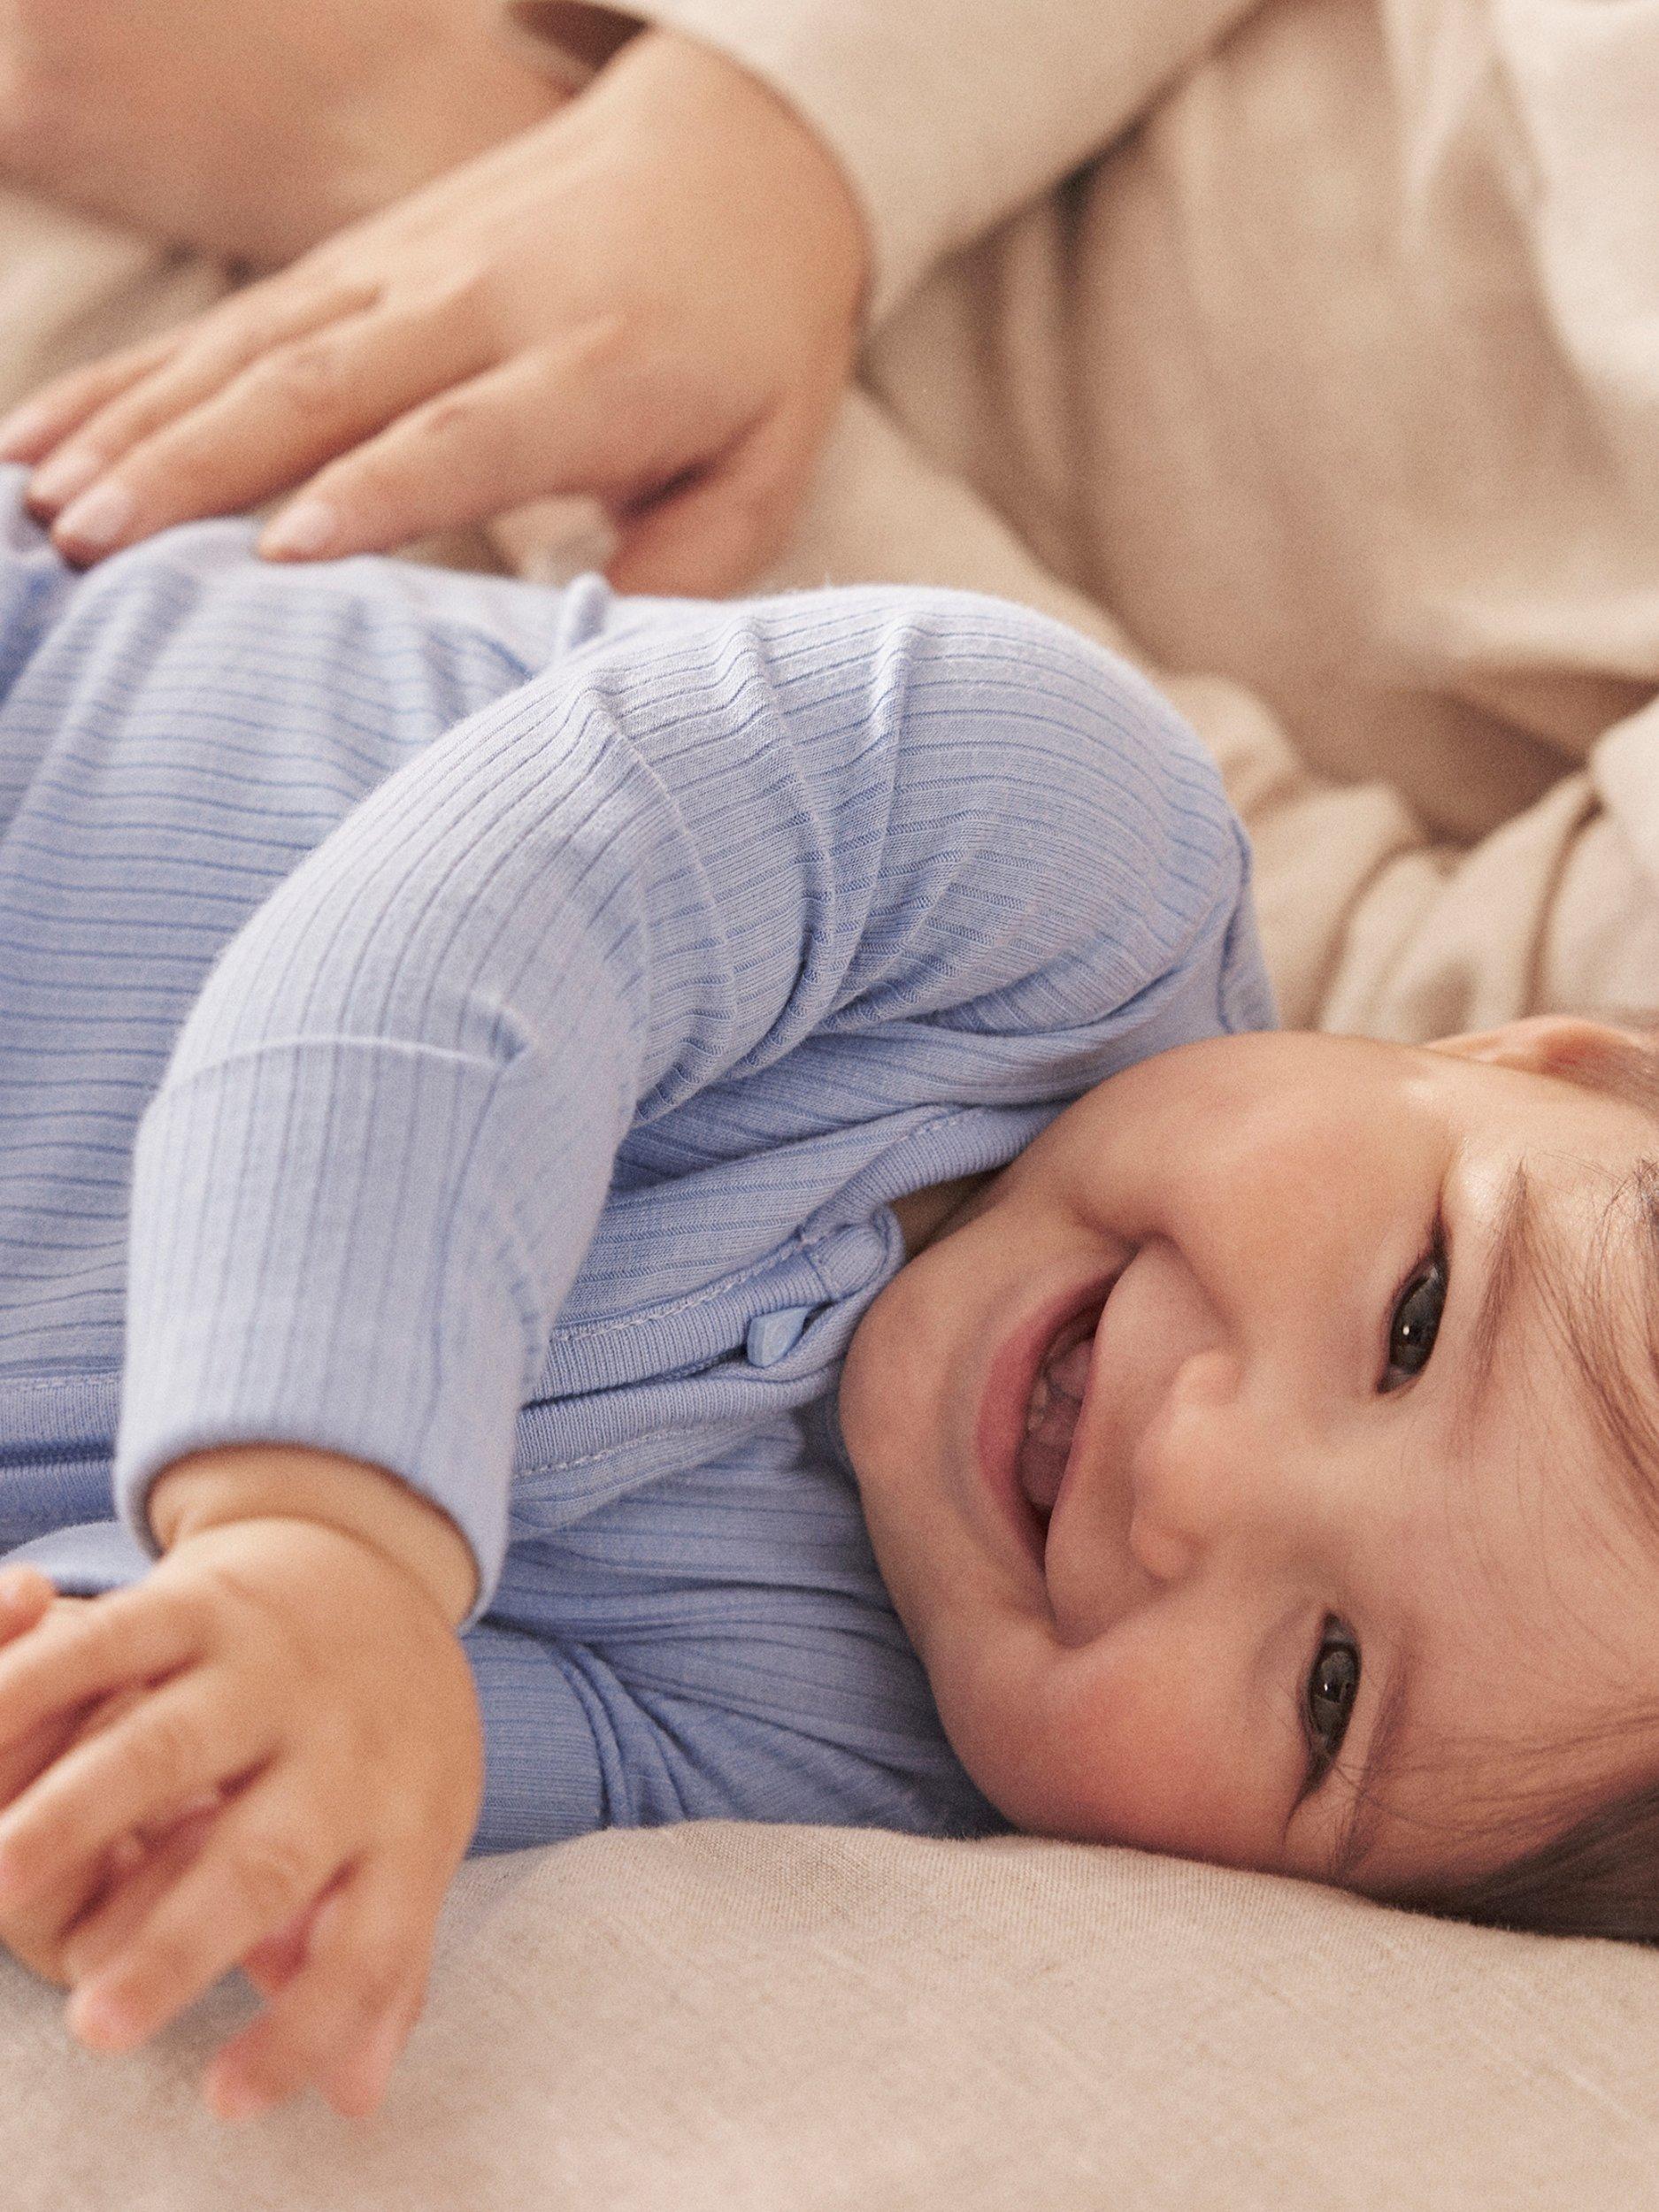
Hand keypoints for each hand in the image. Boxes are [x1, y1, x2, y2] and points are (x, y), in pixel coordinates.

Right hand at [0, 26, 869, 593]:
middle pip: (321, 388)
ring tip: (46, 511)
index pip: (466, 434)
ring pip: (249, 348)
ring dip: (139, 427)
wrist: (740, 151)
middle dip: (199, 469)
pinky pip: (226, 323)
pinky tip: (43, 436)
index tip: (283, 557)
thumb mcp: (765, 461)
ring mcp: (403, 274)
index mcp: (592, 367)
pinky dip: (130, 380)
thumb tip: (599, 670)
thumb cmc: (753, 343)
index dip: (375, 491)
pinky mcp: (356, 262)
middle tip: (98, 552)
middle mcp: (480, 307)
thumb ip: (691, 565)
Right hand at [0, 1523, 483, 2121]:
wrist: (379, 1556)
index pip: (371, 1946)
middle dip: (178, 1946)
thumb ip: (382, 1959)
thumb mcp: (421, 1825)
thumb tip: (358, 2099)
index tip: (224, 2104)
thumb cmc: (390, 1728)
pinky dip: (36, 1684)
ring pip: (170, 1748)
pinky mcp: (206, 1600)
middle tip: (98, 2028)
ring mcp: (271, 1669)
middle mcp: (345, 1745)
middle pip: (266, 1860)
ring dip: (77, 1820)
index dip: (307, 2029)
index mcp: (409, 1817)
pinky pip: (114, 1641)